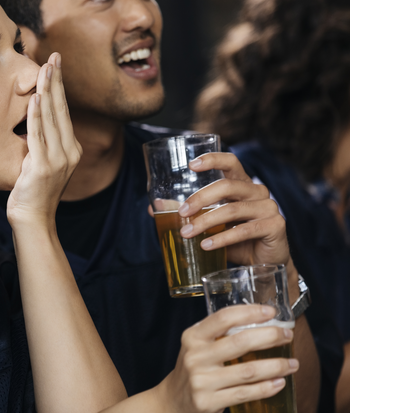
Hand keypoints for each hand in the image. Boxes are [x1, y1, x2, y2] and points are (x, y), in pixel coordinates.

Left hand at [7, 53, 81, 225]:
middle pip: (62, 109)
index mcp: (71, 150)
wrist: (33, 221)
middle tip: (54, 56)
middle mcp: (69, 152)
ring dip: (48, 90)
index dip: (60, 87)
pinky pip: (39, 135)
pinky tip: (36, 97)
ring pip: (53, 118)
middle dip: (57, 80)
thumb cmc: (32, 194)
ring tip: (45, 68)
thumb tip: (33, 123)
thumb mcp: (41, 165)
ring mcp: (58, 160)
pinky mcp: (43, 167)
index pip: (65, 112)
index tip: (56, 65)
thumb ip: (41, 145)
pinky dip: (37, 115)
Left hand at [149, 152, 289, 265]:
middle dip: (200, 199)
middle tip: (181, 213)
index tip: (191, 165)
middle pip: (227, 186)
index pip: (231, 162)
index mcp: (243, 185)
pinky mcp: (275, 225)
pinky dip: (221, 238)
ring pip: (232, 209)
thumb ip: (188, 213)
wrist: (264, 266)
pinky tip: (205, 245)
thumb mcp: (211, 225)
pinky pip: (244, 230)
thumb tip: (152, 208)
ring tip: (187, 234)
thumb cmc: (236, 241)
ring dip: (206, 221)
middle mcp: (258, 192)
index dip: (213, 159)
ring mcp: (269, 207)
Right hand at [160, 305, 298, 412]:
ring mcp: (201, 381)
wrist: (172, 399)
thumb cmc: (194, 367)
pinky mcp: (208, 402)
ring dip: (276, 366)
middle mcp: (195, 357)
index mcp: (193, 337)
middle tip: (287, 335)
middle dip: (270, 336)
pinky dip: (266, 388)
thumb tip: (261, 322)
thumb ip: (219, 334)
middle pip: (240, 342)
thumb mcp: (197, 345)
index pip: (223, 318)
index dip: (249, 312)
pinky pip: (245, 393)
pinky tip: (279, 382)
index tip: (270, 312)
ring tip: (292, 363)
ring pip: (248, 371)